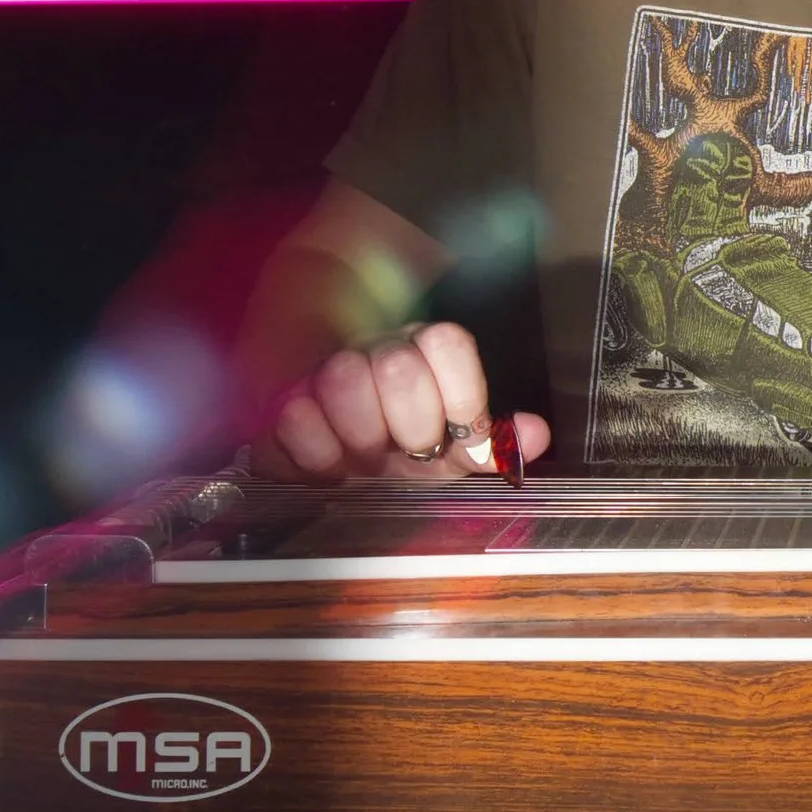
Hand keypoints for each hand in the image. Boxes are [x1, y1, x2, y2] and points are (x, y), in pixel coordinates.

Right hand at [250, 320, 551, 482]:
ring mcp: (324, 368)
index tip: (460, 436)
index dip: (462, 395)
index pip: (447, 343)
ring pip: (343, 377)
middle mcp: (377, 351)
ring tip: (361, 463)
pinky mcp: (277, 399)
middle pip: (399, 367)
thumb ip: (493, 444)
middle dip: (409, 429)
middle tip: (403, 456)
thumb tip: (534, 436)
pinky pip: (294, 415)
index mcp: (425, 353)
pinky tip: (325, 468)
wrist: (331, 438)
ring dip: (358, 437)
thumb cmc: (401, 447)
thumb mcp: (451, 450)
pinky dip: (314, 454)